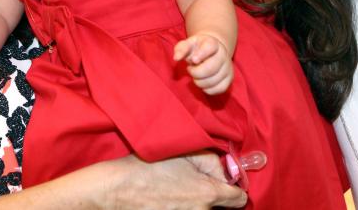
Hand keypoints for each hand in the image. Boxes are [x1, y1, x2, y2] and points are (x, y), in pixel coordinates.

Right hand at [105, 153, 246, 209]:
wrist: (118, 188)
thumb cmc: (149, 166)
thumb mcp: (186, 152)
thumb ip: (213, 161)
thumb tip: (225, 170)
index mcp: (209, 193)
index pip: (239, 199)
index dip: (234, 187)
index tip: (225, 181)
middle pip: (220, 207)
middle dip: (213, 194)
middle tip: (195, 181)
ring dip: (197, 201)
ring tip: (179, 188)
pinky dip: (182, 206)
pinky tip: (169, 198)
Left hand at [173, 33, 233, 94]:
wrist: (211, 52)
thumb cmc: (196, 49)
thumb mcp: (187, 45)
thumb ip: (181, 49)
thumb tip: (176, 58)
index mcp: (212, 43)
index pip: (210, 47)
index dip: (201, 54)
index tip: (193, 60)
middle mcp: (223, 55)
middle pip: (211, 68)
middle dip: (196, 73)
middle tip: (190, 69)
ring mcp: (228, 67)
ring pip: (214, 80)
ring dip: (200, 82)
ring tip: (197, 76)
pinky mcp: (229, 78)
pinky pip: (220, 89)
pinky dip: (208, 89)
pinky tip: (203, 83)